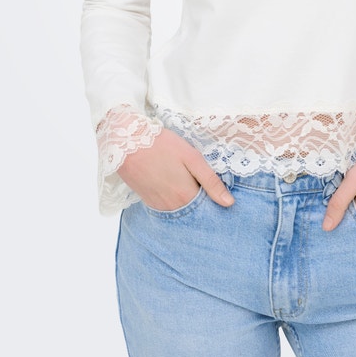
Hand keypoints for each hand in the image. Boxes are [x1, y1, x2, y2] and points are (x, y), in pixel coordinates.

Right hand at [117, 127, 233, 211]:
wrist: (126, 142)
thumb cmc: (162, 145)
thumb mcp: (191, 158)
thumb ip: (210, 181)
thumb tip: (229, 203)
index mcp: (186, 196)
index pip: (208, 211)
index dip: (217, 206)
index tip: (223, 200)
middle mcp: (172, 207)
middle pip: (194, 214)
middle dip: (204, 207)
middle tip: (209, 192)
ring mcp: (158, 206)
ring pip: (180, 212)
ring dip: (189, 205)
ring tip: (193, 188)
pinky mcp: (148, 201)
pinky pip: (167, 208)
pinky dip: (175, 203)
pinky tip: (177, 188)